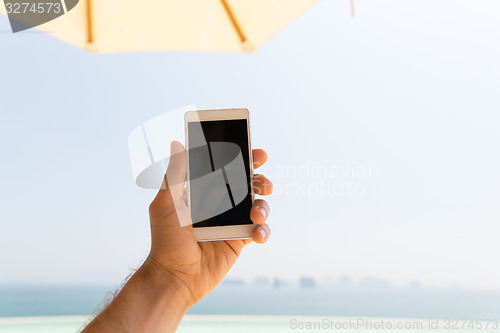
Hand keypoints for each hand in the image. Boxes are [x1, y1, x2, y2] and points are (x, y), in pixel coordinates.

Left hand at [145, 141, 272, 306]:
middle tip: (264, 183)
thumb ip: (175, 174)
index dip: (243, 158)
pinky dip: (263, 230)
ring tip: (256, 214)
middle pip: (247, 184)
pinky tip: (256, 234)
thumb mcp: (166, 202)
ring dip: (263, 206)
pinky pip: (258, 231)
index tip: (256, 153)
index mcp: (203, 191)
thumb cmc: (165, 239)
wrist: (174, 277)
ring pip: (257, 205)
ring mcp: (231, 222)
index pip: (225, 168)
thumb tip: (177, 143)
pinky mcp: (239, 240)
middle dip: (260, 179)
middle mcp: (219, 203)